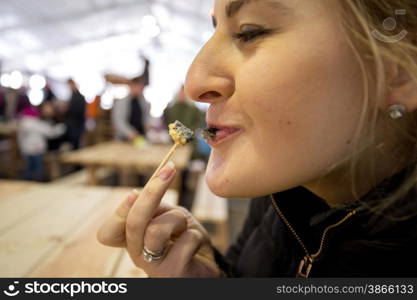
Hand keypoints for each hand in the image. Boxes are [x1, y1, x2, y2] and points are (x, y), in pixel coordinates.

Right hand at [96, 161, 220, 276]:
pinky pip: (185, 241)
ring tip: (186, 229)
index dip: (119, 211)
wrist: (208, 269)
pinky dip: (196, 236)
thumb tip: (139, 193)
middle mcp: (137, 255)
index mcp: (133, 240)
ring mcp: (153, 267)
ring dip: (179, 220)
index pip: (108, 232)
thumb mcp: (170, 218)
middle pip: (133, 222)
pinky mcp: (173, 274)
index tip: (134, 191)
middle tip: (169, 170)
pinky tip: (197, 246)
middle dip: (152, 192)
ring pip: (157, 229)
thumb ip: (155, 209)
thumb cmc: (186, 241)